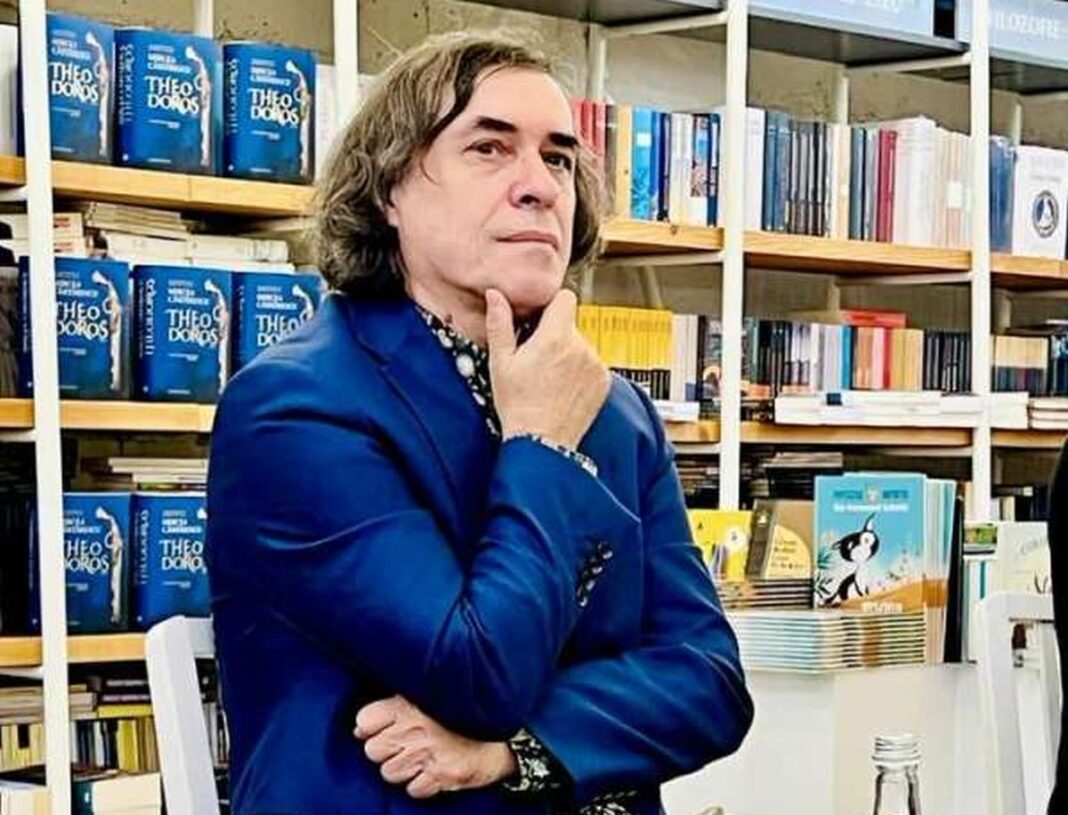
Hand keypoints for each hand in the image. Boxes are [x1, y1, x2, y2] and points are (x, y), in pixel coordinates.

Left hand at [354, 696, 516, 797]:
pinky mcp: (441, 776)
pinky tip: (431, 771)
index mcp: (408, 704)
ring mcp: (427, 754)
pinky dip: (420, 784)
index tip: (380, 728)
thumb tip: (359, 728)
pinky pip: (412, 790)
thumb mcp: (428, 695)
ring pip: (389, 773)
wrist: (503, 731)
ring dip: (401, 769)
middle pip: (373, 750)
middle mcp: (414, 729)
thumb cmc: (460, 711)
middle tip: (403, 745)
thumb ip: (394, 706)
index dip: (370, 727)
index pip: (365, 720)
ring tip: (418, 758)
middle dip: (385, 750)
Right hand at [485, 288, 610, 449]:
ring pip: (581, 345)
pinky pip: (591, 364)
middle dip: (555, 334)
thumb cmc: (519, 406)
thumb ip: (500, 324)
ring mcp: (595, 365)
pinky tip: (563, 388)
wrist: (541, 442)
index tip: (540, 319)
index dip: (551, 305)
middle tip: (537, 357)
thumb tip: (496, 296)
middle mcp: (580, 348)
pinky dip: (580, 371)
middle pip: (570, 325)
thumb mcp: (501, 363)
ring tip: (549, 378)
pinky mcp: (603, 382)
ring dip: (568, 354)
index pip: (565, 298)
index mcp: (555, 337)